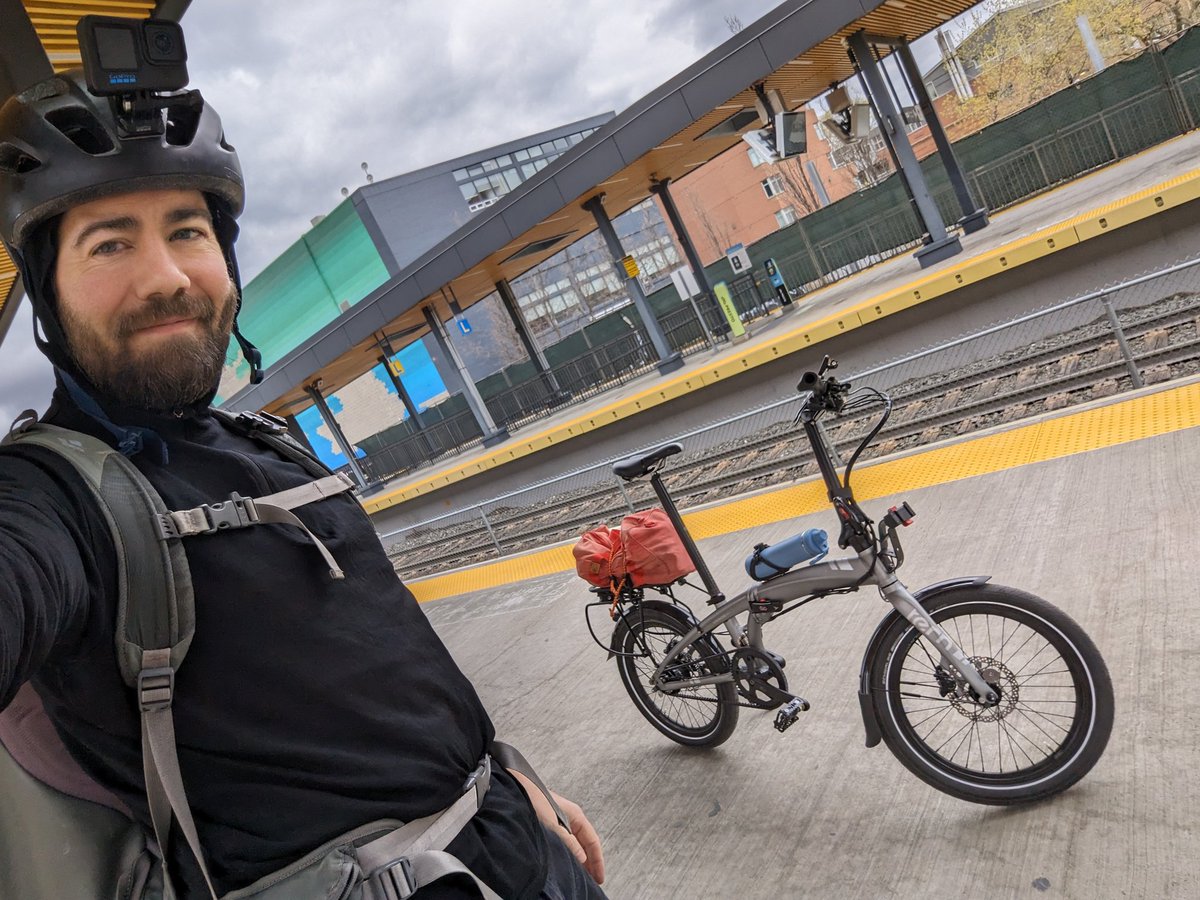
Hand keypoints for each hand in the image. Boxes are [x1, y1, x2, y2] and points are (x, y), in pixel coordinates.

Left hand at [508, 769, 605, 884]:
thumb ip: (568, 842)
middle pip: (585, 843)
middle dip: (589, 862)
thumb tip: (582, 859)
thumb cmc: (534, 800)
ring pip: (574, 844)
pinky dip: (568, 854)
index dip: (597, 861)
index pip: (592, 841)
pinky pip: (564, 842)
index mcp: (576, 815)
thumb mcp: (553, 824)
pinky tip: (564, 862)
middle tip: (592, 880)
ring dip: (578, 859)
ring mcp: (559, 820)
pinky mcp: (548, 824)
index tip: (599, 878)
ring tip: (579, 875)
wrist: (515, 788)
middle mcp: (570, 818)